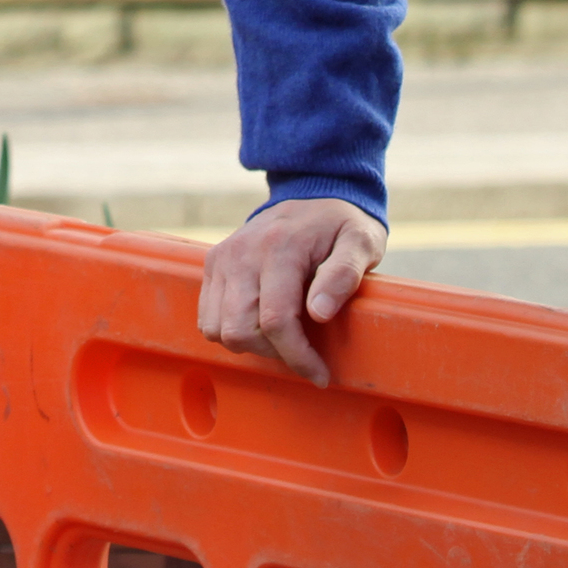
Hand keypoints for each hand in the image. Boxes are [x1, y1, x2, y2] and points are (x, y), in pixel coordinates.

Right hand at [195, 197, 386, 385]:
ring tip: (281, 336)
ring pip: (218, 329)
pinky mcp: (214, 263)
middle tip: (302, 351)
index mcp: (281, 247)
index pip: (276, 320)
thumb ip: (343, 275)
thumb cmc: (342, 225)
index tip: (320, 373)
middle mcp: (243, 252)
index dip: (298, 357)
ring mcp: (224, 257)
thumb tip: (319, 313)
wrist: (314, 193)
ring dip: (250, 344)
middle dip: (274, 353)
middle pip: (241, 330)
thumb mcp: (360, 243)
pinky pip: (207, 317)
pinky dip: (231, 330)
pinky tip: (260, 323)